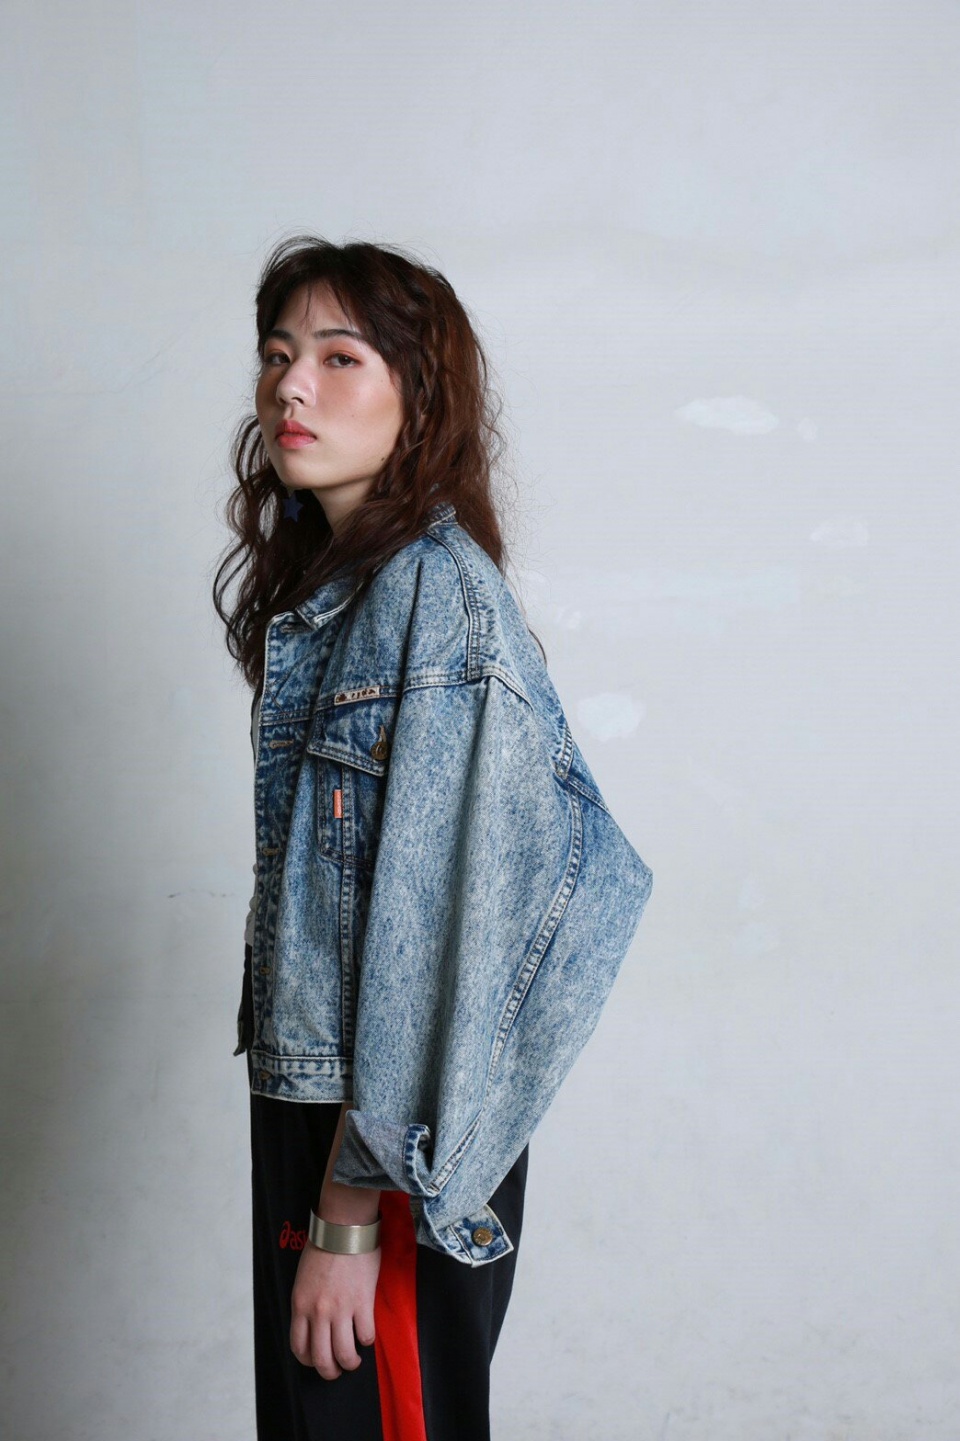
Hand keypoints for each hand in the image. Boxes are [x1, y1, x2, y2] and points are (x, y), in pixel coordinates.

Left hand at [289, 1241, 380, 1379]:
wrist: (344, 1228)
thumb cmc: (324, 1247)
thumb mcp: (304, 1278)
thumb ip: (307, 1302)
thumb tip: (315, 1323)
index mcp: (300, 1305)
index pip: (299, 1347)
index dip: (308, 1360)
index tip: (316, 1360)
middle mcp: (318, 1312)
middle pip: (321, 1358)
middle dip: (330, 1371)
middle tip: (337, 1370)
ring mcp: (340, 1309)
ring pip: (344, 1354)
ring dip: (350, 1362)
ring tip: (354, 1359)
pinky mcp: (362, 1303)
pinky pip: (365, 1335)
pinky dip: (367, 1340)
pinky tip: (366, 1333)